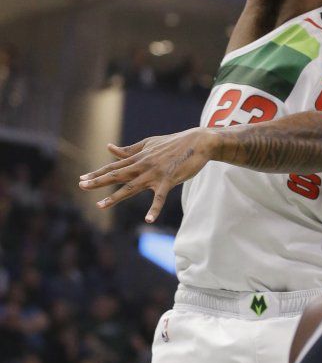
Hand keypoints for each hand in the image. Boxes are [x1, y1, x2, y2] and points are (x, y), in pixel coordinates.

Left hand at [79, 127, 215, 222]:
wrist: (198, 143)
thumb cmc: (174, 144)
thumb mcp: (149, 144)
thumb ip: (129, 149)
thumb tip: (109, 148)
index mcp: (139, 157)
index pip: (114, 166)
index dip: (98, 173)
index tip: (82, 178)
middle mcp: (143, 165)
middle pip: (117, 174)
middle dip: (99, 181)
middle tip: (82, 186)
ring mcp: (155, 173)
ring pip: (131, 187)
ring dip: (115, 196)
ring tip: (100, 205)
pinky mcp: (169, 180)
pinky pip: (160, 197)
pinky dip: (154, 209)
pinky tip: (148, 220)